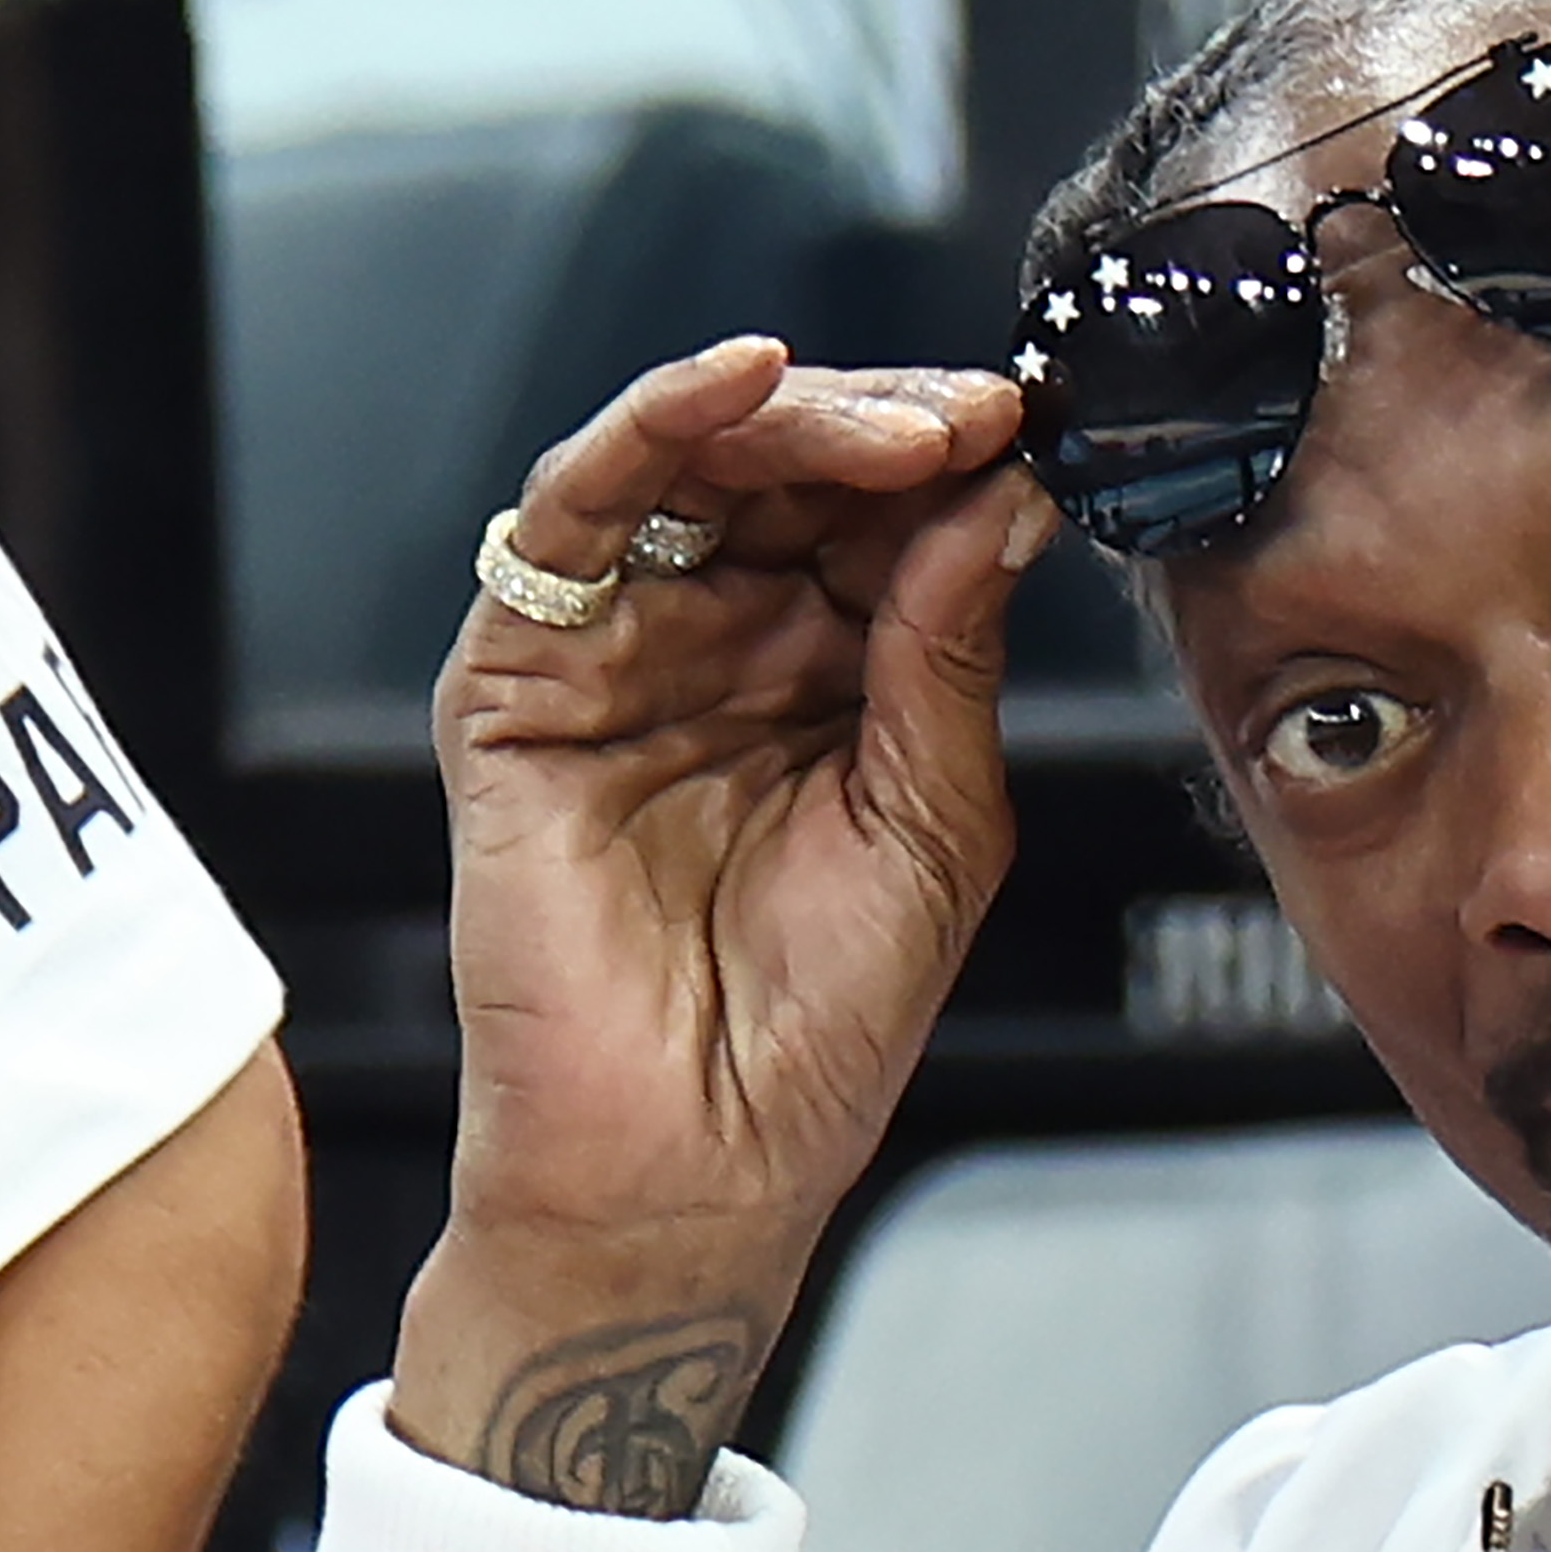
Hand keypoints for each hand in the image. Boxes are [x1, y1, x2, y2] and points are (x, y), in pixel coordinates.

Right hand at [396, 334, 1054, 1513]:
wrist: (701, 1161)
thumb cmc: (820, 1030)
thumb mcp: (938, 820)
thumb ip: (952, 652)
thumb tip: (1003, 494)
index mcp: (833, 683)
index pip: (885, 523)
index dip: (954, 464)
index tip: (1031, 428)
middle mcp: (723, 649)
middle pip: (790, 475)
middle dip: (883, 427)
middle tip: (969, 417)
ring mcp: (618, 654)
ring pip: (689, 469)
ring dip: (791, 417)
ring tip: (889, 423)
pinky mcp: (518, 676)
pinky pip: (571, 514)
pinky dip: (649, 428)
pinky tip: (738, 390)